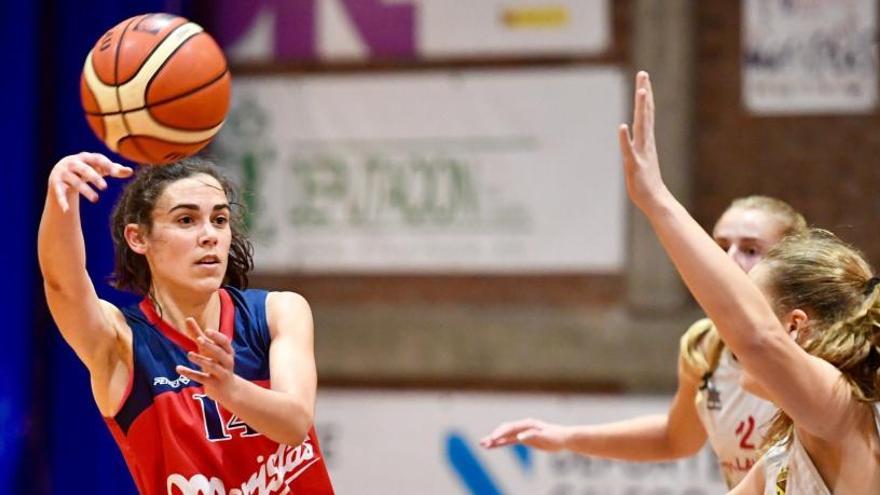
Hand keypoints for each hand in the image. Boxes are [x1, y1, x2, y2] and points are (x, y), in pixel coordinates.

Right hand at [47, 152, 132, 211]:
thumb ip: (114, 169)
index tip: (116, 173)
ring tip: (96, 199)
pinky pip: (59, 192)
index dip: (106, 164)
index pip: (97, 158)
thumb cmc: (86, 169)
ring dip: (85, 190)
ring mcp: (63, 173)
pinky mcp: (55, 183)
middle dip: (94, 177)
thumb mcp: (99, 168)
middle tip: (105, 187)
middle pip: (84, 169)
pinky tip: (66, 210)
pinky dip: (62, 201)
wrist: (60, 172)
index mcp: (85, 157)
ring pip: (74, 182)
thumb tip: (131, 171)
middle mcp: (73, 163)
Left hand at [176, 317, 238, 403]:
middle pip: (221, 353)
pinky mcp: (214, 384)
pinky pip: (202, 379)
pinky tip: (179, 368)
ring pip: (213, 366)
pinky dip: (190, 373)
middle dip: (211, 346)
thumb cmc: (217, 364)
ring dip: (201, 360)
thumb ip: (198, 334)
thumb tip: (188, 318)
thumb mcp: (208, 350)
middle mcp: (227, 362)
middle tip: (199, 339)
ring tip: (189, 354)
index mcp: (227, 352)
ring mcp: (222, 374)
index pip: (225, 342)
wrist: (229, 390)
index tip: (207, 331)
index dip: (217, 337)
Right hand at [480, 418, 570, 451]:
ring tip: (483, 444)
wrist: (564, 438)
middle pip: (505, 431)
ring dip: (495, 440)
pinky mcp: (523, 439)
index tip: (493, 439)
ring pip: (505, 436)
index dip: (501, 433)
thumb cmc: (556, 436)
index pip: (511, 428)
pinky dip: (501, 443)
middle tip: (484, 442)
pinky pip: (509, 441)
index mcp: (527, 424)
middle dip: (494, 436)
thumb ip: (532, 435)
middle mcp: (523, 427)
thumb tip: (519, 437)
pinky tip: (492, 446)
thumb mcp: (546, 436)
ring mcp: (522, 432)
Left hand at [618, 71, 668, 211]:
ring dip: (641, 109)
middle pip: (645, 114)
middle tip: (643, 74)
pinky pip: (628, 150)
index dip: (646, 95)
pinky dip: (625, 138)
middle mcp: (646, 143)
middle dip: (644, 93)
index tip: (645, 79)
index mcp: (647, 140)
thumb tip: (635, 131)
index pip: (647, 113)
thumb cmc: (647, 181)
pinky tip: (622, 126)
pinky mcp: (634, 166)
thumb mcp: (642, 157)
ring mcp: (641, 153)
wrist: (655, 200)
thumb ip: (639, 144)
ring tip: (641, 92)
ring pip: (641, 127)